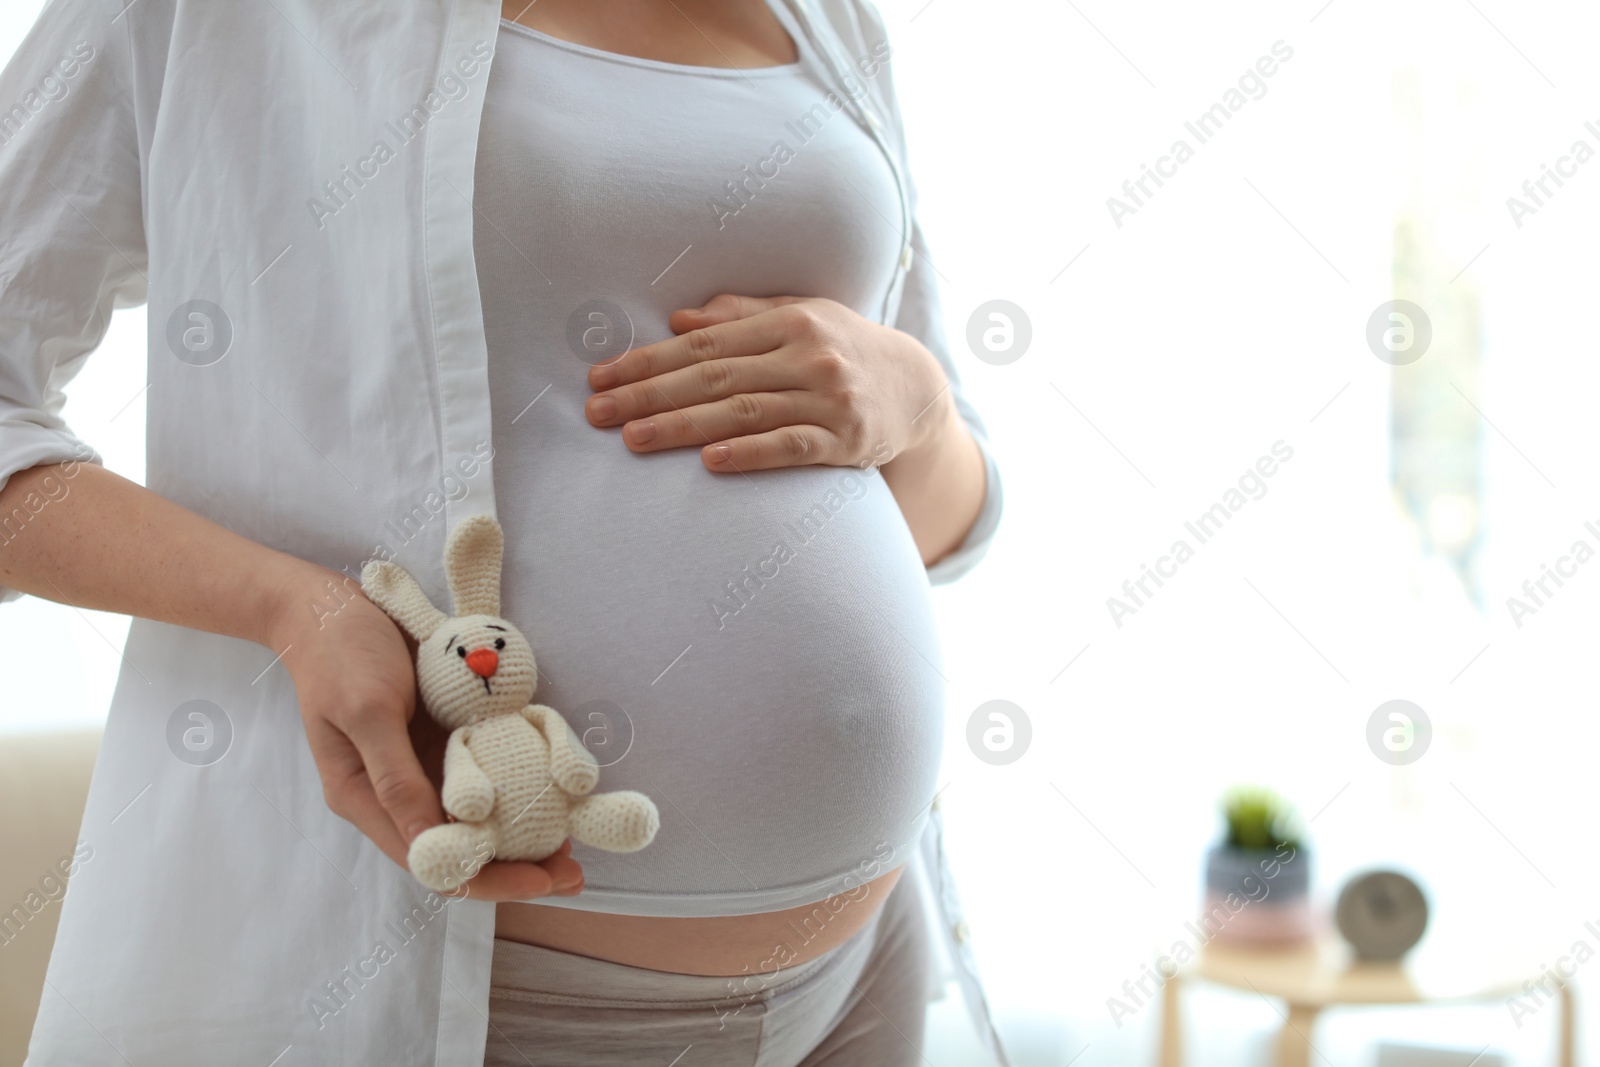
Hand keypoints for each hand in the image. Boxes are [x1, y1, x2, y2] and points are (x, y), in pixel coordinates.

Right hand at [267, 567, 585, 900]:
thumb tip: (427, 843)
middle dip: (514, 865)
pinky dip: (518, 788)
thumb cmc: (341, 656)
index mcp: (367, 799)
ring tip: (575, 842)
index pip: (431, 861)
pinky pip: (484, 774)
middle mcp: (397, 793)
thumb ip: (395, 777)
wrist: (330, 607)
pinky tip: (554, 792)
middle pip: (459, 848)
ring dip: (523, 832)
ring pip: (476, 818)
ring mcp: (422, 766)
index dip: (485, 878)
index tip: (538, 881)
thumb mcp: (368, 711)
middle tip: (572, 873)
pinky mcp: (442, 740)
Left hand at [584, 295, 953, 471]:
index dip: (648, 360)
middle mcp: (810, 356)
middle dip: (649, 395)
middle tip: (597, 412)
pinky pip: (790, 448)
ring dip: (683, 427)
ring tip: (634, 440)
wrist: (919, 389)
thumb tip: (679, 320)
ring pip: (743, 413)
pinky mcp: (847, 441)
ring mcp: (829, 400)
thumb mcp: (802, 317)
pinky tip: (710, 461)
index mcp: (790, 321)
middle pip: (714, 377)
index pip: (703, 343)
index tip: (600, 376)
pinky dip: (750, 454)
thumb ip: (742, 316)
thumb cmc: (845, 349)